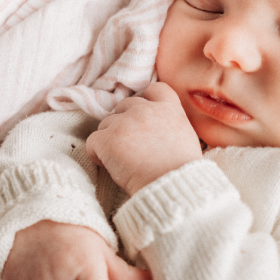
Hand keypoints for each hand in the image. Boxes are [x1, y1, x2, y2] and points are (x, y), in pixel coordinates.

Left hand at [85, 82, 202, 194]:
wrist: (171, 189)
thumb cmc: (181, 174)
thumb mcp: (187, 139)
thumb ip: (170, 125)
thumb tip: (155, 131)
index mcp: (169, 108)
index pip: (153, 90)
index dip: (145, 102)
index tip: (143, 119)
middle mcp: (146, 109)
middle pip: (124, 106)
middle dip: (124, 123)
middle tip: (130, 147)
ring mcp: (124, 122)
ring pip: (106, 124)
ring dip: (111, 139)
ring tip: (123, 161)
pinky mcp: (108, 139)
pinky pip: (92, 142)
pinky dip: (97, 154)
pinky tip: (108, 166)